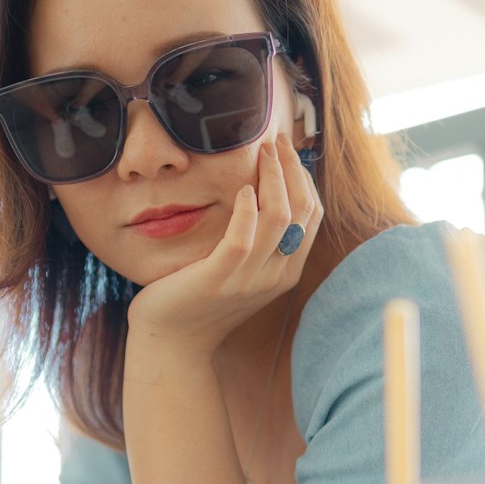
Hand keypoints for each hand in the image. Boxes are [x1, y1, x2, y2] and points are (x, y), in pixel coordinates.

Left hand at [125, 131, 323, 358]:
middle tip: (275, 140)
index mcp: (286, 271)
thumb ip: (259, 240)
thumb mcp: (240, 269)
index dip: (304, 178)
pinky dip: (246, 210)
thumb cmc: (200, 299)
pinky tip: (240, 190)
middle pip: (302, 212)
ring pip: (278, 218)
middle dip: (293, 170)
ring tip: (260, 152)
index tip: (286, 150)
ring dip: (273, 178)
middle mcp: (275, 276)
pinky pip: (243, 239)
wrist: (173, 343)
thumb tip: (263, 193)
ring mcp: (249, 280)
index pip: (312, 216)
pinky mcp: (219, 279)